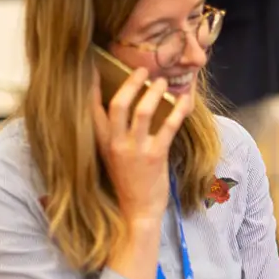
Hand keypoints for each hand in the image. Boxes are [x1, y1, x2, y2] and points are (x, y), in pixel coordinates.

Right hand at [91, 66, 191, 226]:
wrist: (137, 210)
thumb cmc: (127, 183)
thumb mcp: (111, 157)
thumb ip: (112, 135)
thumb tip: (121, 109)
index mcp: (102, 142)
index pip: (92, 109)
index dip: (93, 87)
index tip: (95, 67)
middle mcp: (116, 143)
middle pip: (119, 104)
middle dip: (131, 83)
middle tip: (142, 69)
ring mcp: (136, 150)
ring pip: (143, 112)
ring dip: (154, 92)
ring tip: (162, 81)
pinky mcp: (155, 156)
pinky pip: (169, 127)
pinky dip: (179, 111)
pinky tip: (186, 101)